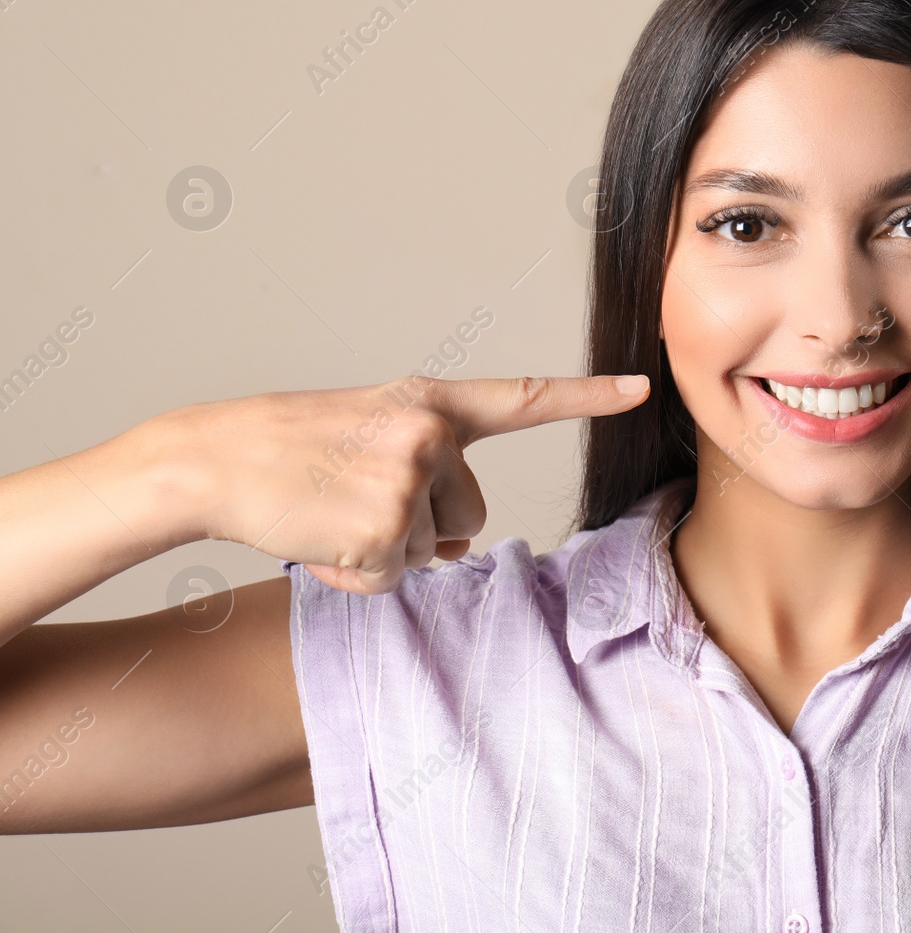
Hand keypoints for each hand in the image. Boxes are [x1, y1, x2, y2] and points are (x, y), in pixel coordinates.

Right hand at [145, 374, 650, 592]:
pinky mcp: (386, 529)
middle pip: (471, 514)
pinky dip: (355, 572)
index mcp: (432, 402)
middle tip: (353, 496)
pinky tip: (320, 536)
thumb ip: (431, 472)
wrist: (214, 459)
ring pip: (432, 549)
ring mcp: (410, 480)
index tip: (642, 386)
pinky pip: (392, 577)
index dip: (589, 395)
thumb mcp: (371, 433)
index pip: (525, 398)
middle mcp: (431, 434)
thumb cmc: (293, 448)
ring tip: (332, 510)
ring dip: (386, 548)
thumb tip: (461, 547)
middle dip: (422, 525)